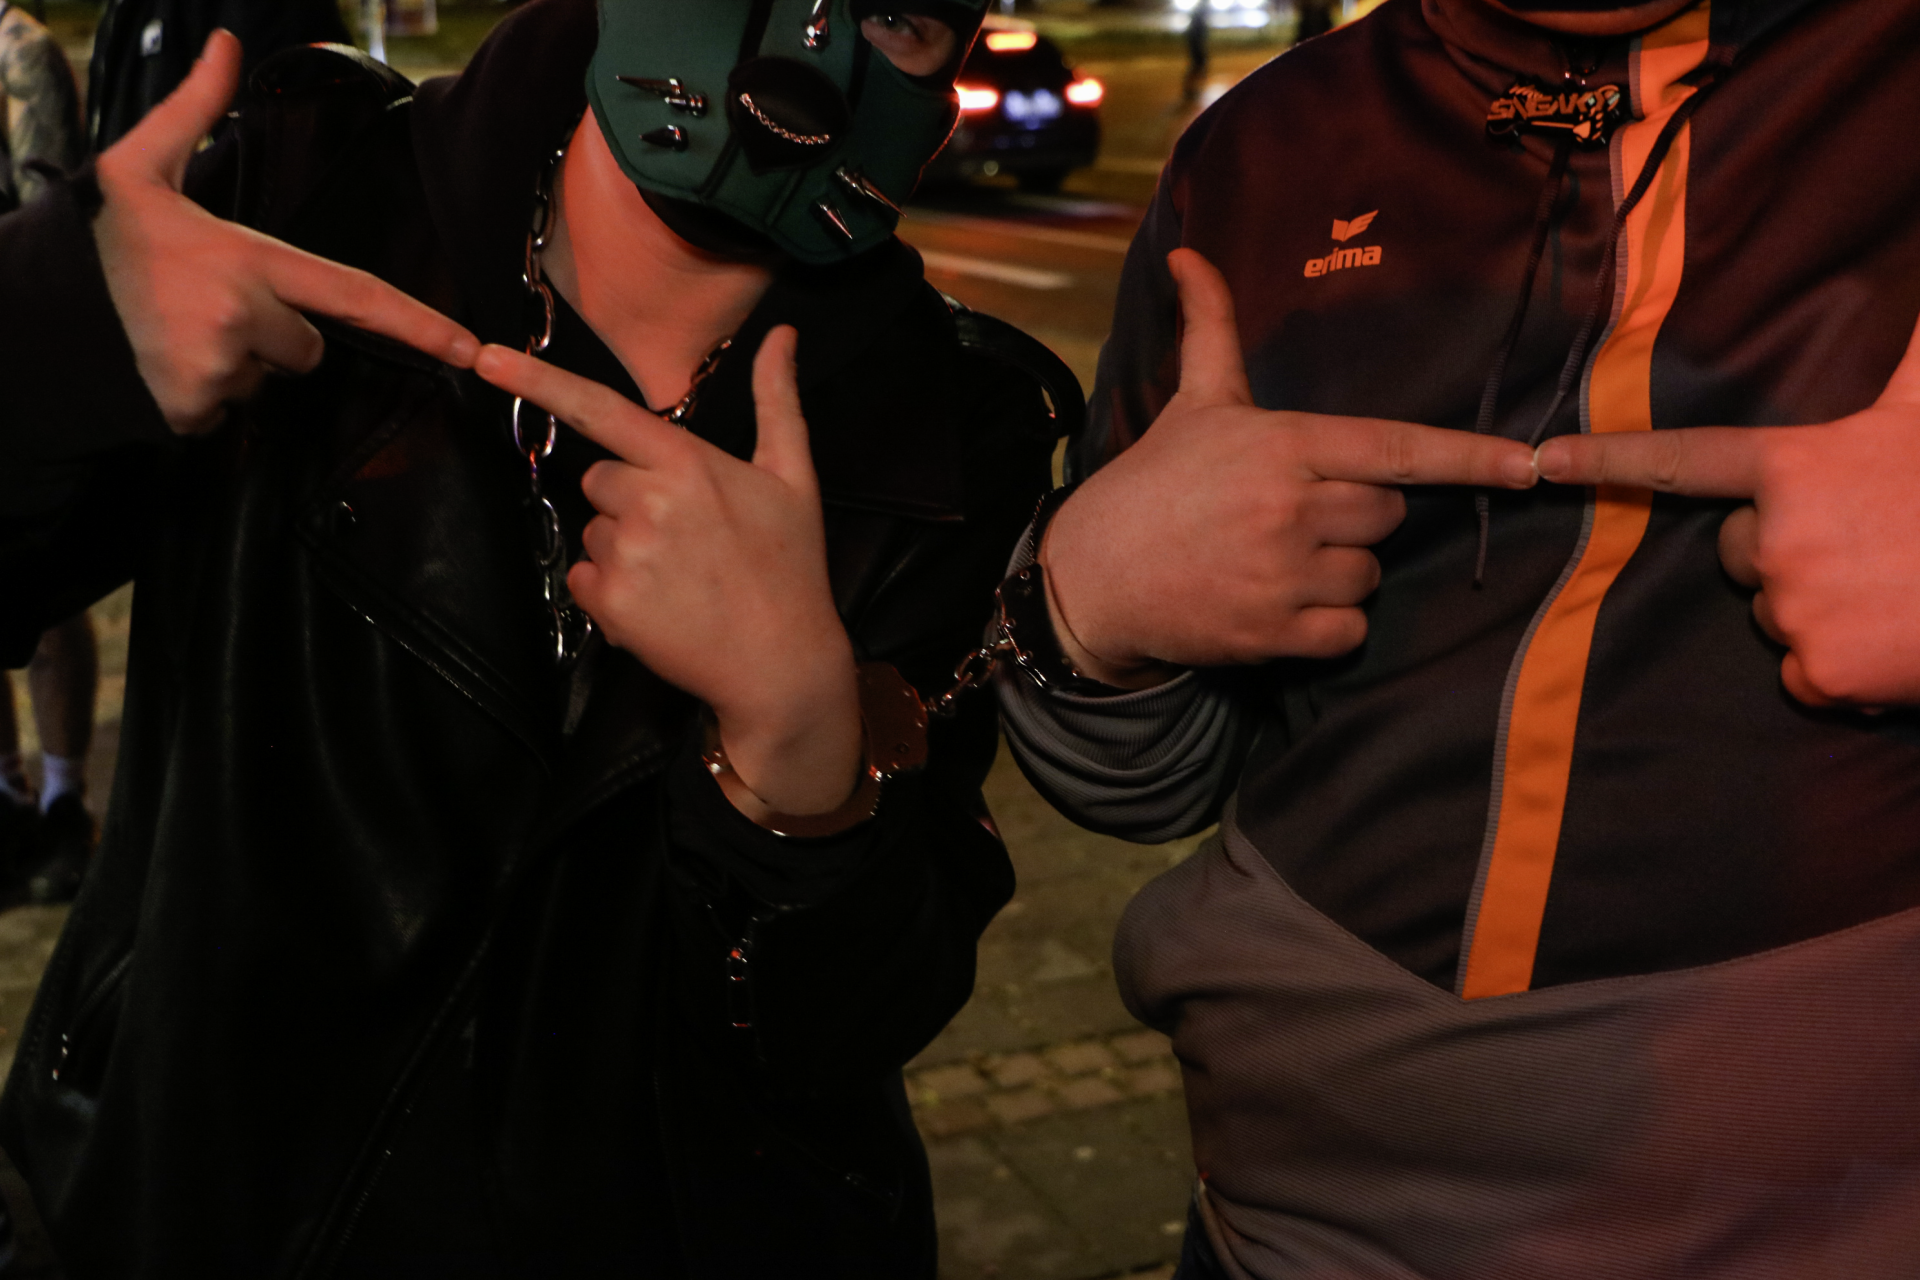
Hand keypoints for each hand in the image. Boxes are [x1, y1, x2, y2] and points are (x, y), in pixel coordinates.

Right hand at [94, 30, 478, 434]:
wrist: (39, 318)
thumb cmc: (102, 243)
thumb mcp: (139, 168)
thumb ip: (192, 111)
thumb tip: (224, 46)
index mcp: (245, 261)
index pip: (355, 293)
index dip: (420, 323)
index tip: (469, 347)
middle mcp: (240, 317)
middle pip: (311, 347)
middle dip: (277, 333)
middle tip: (209, 306)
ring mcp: (217, 368)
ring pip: (268, 379)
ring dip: (238, 363)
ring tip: (181, 331)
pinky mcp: (195, 409)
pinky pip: (231, 409)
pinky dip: (206, 393)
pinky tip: (168, 361)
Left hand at [474, 327, 862, 816]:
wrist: (783, 664)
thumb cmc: (790, 569)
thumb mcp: (794, 478)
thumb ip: (777, 400)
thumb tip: (781, 335)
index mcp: (687, 462)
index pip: (599, 409)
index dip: (537, 380)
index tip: (487, 356)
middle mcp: (649, 502)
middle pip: (598, 478)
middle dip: (629, 501)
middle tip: (687, 537)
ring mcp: (627, 554)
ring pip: (593, 530)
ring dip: (623, 551)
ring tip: (681, 578)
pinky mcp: (611, 603)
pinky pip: (584, 579)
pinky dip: (612, 594)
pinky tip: (660, 606)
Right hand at [1041, 248, 1538, 681]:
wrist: (1091, 576)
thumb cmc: (1152, 484)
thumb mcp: (1192, 404)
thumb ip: (1210, 328)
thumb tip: (1187, 253)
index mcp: (1284, 446)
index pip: (1398, 449)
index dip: (1472, 459)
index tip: (1531, 465)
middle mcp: (1291, 508)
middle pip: (1390, 515)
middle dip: (1358, 517)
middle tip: (1296, 515)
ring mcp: (1284, 575)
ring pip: (1370, 576)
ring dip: (1340, 573)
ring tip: (1278, 560)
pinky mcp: (1273, 633)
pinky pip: (1349, 632)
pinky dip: (1328, 626)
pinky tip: (1280, 605)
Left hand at [1535, 314, 1919, 707]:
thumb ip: (1914, 355)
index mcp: (1797, 468)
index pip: (1683, 460)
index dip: (1607, 460)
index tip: (1542, 461)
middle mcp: (1779, 537)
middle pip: (1740, 555)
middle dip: (1787, 554)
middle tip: (1868, 547)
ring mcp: (1795, 606)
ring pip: (1775, 615)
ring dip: (1821, 612)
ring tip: (1893, 590)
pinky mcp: (1819, 671)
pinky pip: (1802, 675)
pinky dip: (1842, 671)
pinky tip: (1895, 642)